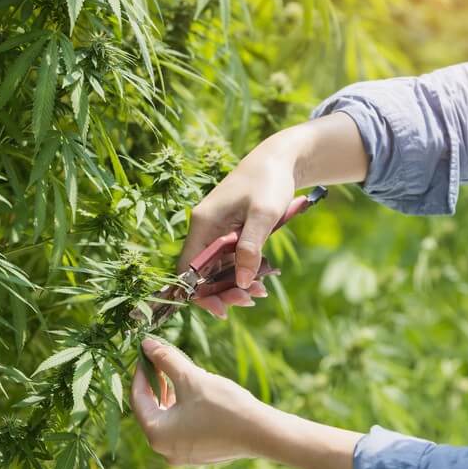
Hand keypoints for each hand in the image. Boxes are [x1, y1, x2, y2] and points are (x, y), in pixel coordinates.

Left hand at [130, 336, 271, 464]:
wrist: (262, 433)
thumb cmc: (224, 406)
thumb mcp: (192, 378)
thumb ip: (166, 360)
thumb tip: (147, 343)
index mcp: (156, 434)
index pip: (138, 398)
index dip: (141, 372)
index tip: (147, 354)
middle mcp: (164, 450)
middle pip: (152, 410)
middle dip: (156, 384)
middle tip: (162, 361)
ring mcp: (182, 455)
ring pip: (168, 419)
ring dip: (171, 396)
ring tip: (180, 375)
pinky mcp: (199, 454)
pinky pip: (183, 428)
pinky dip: (183, 410)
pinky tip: (196, 394)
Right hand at [179, 155, 295, 317]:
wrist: (279, 160)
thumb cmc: (269, 181)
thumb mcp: (263, 214)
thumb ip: (250, 247)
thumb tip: (240, 281)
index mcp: (204, 223)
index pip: (188, 268)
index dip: (199, 293)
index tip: (222, 308)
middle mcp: (205, 229)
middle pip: (202, 273)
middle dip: (222, 292)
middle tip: (250, 300)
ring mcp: (216, 231)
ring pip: (217, 269)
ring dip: (235, 285)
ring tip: (259, 292)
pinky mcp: (229, 233)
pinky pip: (229, 260)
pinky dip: (242, 273)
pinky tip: (260, 282)